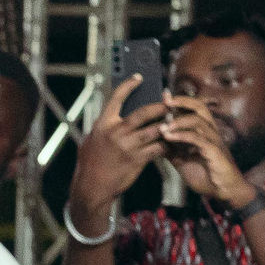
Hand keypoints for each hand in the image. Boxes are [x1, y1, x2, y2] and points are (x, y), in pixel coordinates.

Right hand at [67, 73, 171, 220]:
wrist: (92, 187)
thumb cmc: (90, 163)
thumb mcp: (91, 139)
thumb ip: (105, 126)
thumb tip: (116, 113)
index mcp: (103, 124)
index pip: (117, 98)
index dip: (129, 85)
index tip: (139, 77)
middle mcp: (116, 132)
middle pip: (144, 112)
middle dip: (159, 106)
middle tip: (169, 103)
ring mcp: (128, 146)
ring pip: (155, 130)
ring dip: (167, 124)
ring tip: (173, 121)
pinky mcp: (138, 159)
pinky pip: (158, 147)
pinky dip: (167, 144)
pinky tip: (170, 142)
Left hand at [162, 98, 263, 212]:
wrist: (223, 192)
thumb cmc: (205, 176)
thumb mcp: (183, 162)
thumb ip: (172, 151)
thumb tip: (156, 143)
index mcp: (204, 132)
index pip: (194, 110)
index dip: (181, 101)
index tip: (164, 96)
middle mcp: (211, 132)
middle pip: (200, 108)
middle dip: (183, 102)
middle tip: (165, 101)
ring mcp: (214, 141)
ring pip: (199, 121)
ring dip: (179, 122)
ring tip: (163, 126)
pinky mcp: (214, 152)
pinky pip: (198, 139)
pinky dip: (182, 136)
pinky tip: (169, 137)